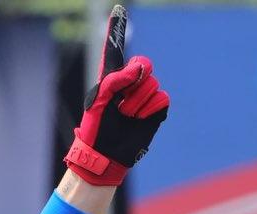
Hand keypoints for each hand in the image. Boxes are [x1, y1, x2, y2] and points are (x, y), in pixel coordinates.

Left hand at [64, 5, 168, 186]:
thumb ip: (115, 80)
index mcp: (111, 78)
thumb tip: (138, 69)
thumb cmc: (96, 129)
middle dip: (135, 80)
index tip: (117, 10)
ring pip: (151, 84)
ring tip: (125, 115)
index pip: (115, 50)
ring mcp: (144, 95)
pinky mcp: (156, 109)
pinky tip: (137, 119)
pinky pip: (161, 98)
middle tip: (122, 98)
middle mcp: (129, 83)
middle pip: (143, 64)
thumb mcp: (99, 101)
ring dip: (136, 103)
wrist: (105, 155)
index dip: (117, 29)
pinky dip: (148, 110)